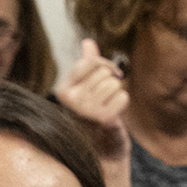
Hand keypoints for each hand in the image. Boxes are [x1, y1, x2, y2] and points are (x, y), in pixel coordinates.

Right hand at [55, 39, 131, 163]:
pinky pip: (122, 97)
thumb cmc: (93, 110)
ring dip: (117, 92)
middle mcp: (71, 100)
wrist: (100, 144)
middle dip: (111, 80)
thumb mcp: (87, 85)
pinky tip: (114, 112)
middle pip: (103, 72)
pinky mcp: (103, 119)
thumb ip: (88, 63)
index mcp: (63, 90)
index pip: (89, 62)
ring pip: (114, 84)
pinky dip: (122, 103)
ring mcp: (86, 110)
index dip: (103, 64)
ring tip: (109, 103)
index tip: (105, 74)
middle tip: (107, 94)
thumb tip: (88, 42)